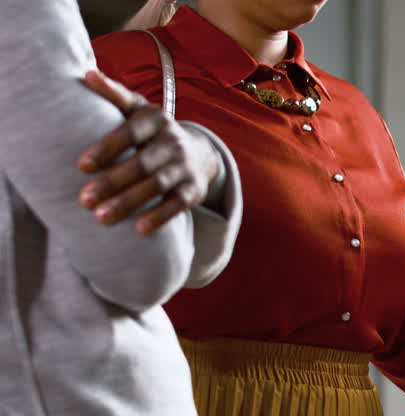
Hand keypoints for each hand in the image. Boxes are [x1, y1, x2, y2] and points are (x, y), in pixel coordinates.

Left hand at [77, 70, 221, 234]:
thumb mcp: (138, 110)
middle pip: (142, 164)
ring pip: (157, 186)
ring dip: (129, 202)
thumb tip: (86, 74)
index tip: (82, 166)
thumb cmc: (153, 131)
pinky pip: (177, 205)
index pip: (130, 133)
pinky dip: (160, 217)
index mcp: (156, 120)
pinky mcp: (194, 190)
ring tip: (102, 217)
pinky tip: (139, 229)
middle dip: (113, 182)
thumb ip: (114, 95)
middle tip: (84, 200)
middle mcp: (173, 142)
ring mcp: (185, 167)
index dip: (107, 149)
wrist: (200, 153)